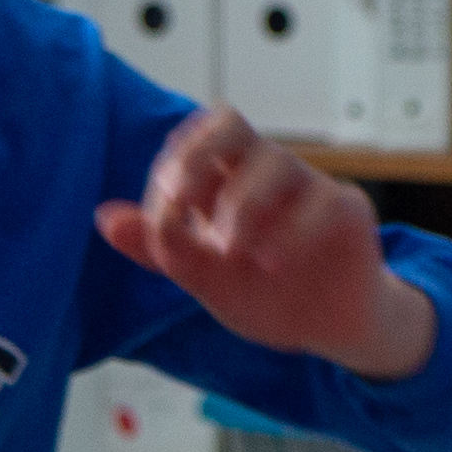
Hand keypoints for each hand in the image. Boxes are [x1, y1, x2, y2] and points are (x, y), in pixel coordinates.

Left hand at [101, 108, 436, 378]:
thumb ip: (160, 248)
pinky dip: (293, 231)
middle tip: (180, 199)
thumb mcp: (203, 278)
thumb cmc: (264, 291)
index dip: (171, 170)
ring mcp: (307, 187)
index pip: (191, 143)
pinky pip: (323, 201)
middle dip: (197, 154)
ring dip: (242, 203)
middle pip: (230, 123)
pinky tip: (273, 264)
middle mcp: (264, 173)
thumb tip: (104, 217)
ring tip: (231, 251)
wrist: (324, 328)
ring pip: (275, 160)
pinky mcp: (346, 211)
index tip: (162, 222)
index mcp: (225, 181)